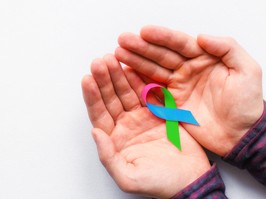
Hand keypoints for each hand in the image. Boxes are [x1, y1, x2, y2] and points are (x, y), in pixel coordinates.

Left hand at [82, 54, 210, 197]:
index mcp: (115, 140)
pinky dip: (140, 80)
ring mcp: (142, 117)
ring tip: (113, 58)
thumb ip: (108, 157)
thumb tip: (94, 132)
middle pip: (111, 98)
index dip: (92, 96)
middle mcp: (126, 126)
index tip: (88, 78)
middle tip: (100, 62)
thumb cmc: (159, 183)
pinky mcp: (159, 112)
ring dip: (120, 76)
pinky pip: (147, 93)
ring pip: (128, 92)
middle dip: (105, 80)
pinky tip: (133, 67)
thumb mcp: (128, 177)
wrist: (190, 179)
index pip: (99, 114)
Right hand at [115, 25, 263, 155]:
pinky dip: (139, 82)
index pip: (180, 43)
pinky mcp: (171, 102)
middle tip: (123, 41)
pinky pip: (152, 90)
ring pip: (153, 70)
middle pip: (161, 55)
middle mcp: (187, 70)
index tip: (144, 32)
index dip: (162, 37)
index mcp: (204, 58)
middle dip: (142, 47)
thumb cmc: (247, 104)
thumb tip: (201, 36)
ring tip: (119, 54)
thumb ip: (227, 48)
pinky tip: (126, 74)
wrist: (240, 134)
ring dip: (136, 62)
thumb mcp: (247, 71)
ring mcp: (177, 86)